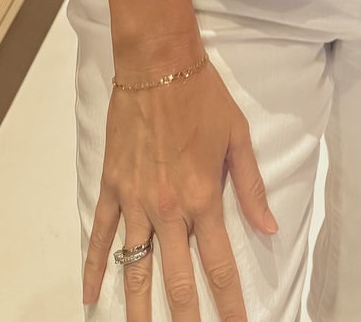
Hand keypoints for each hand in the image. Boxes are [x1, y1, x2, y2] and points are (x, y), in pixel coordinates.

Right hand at [83, 43, 277, 320]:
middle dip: (187, 319)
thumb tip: (269, 228)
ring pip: (136, 267)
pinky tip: (91, 294)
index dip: (230, 304)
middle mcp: (168, 208)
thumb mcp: (237, 137)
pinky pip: (100, 235)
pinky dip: (94, 266)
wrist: (157, 63)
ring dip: (139, 308)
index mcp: (203, 198)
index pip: (219, 265)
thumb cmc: (202, 96)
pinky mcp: (111, 187)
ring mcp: (135, 200)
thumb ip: (251, 188)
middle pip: (177, 280)